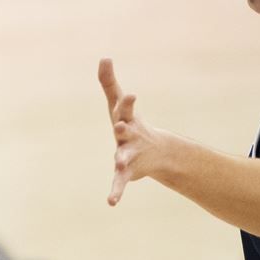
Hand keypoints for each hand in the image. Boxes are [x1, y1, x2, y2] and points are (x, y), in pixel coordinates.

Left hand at [98, 58, 161, 205]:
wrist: (156, 153)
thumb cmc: (131, 124)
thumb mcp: (118, 105)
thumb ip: (109, 82)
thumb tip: (104, 57)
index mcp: (127, 119)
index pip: (126, 108)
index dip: (127, 102)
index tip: (130, 95)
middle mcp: (130, 136)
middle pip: (125, 131)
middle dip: (122, 128)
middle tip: (118, 126)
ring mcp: (130, 154)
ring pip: (125, 156)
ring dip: (122, 159)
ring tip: (119, 163)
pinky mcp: (126, 172)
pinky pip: (120, 182)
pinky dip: (116, 191)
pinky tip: (111, 203)